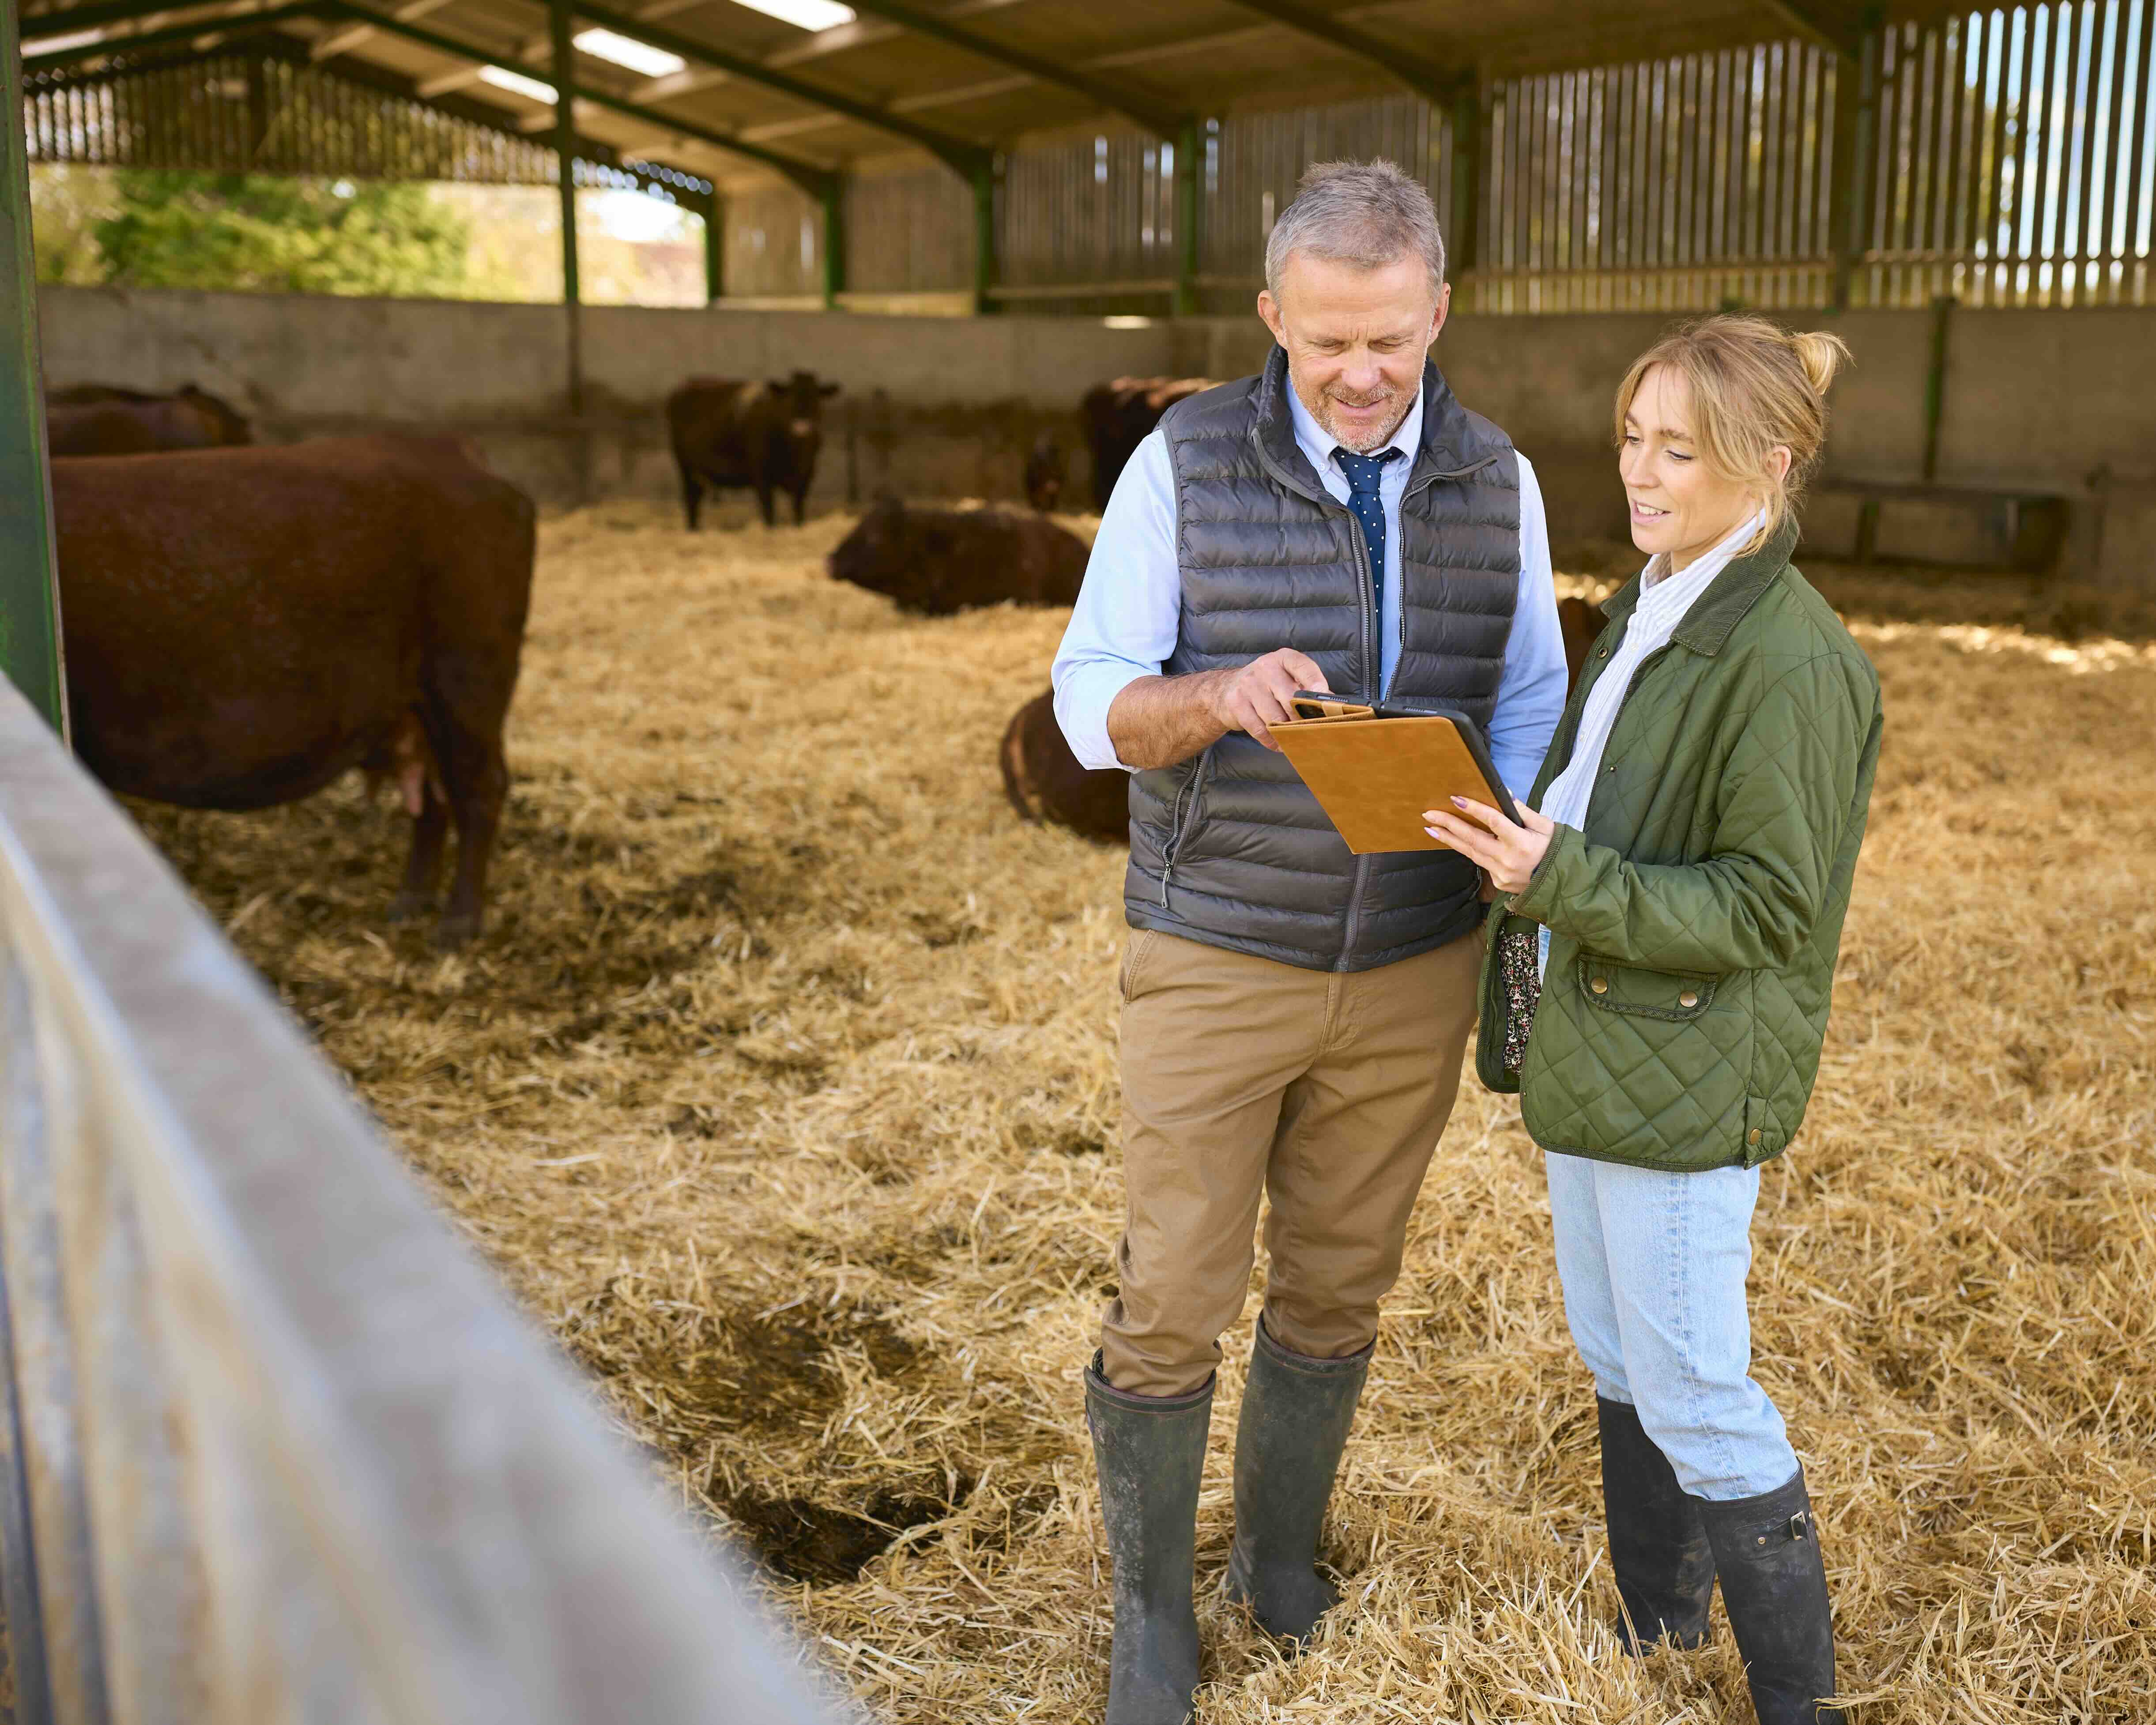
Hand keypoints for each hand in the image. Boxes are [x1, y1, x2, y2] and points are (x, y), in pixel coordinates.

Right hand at [1208, 649, 1326, 750]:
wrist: (1225, 689)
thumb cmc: (1266, 685)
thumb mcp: (1286, 678)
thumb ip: (1307, 689)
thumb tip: (1331, 706)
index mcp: (1283, 658)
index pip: (1303, 667)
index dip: (1316, 684)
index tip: (1325, 699)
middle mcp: (1265, 667)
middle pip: (1290, 698)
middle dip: (1300, 717)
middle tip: (1307, 728)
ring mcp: (1248, 684)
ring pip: (1275, 717)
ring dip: (1285, 732)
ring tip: (1291, 737)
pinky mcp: (1236, 703)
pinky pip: (1260, 729)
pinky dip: (1271, 740)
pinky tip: (1277, 742)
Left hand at [1422, 797, 1554, 895]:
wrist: (1563, 884)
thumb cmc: (1555, 850)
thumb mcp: (1546, 826)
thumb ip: (1523, 811)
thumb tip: (1504, 793)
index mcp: (1523, 843)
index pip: (1493, 822)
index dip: (1474, 809)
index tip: (1456, 799)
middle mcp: (1509, 859)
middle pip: (1473, 839)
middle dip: (1449, 825)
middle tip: (1429, 814)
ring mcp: (1502, 874)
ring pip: (1471, 853)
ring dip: (1449, 839)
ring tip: (1432, 828)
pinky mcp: (1498, 882)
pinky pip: (1480, 862)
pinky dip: (1467, 850)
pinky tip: (1454, 841)